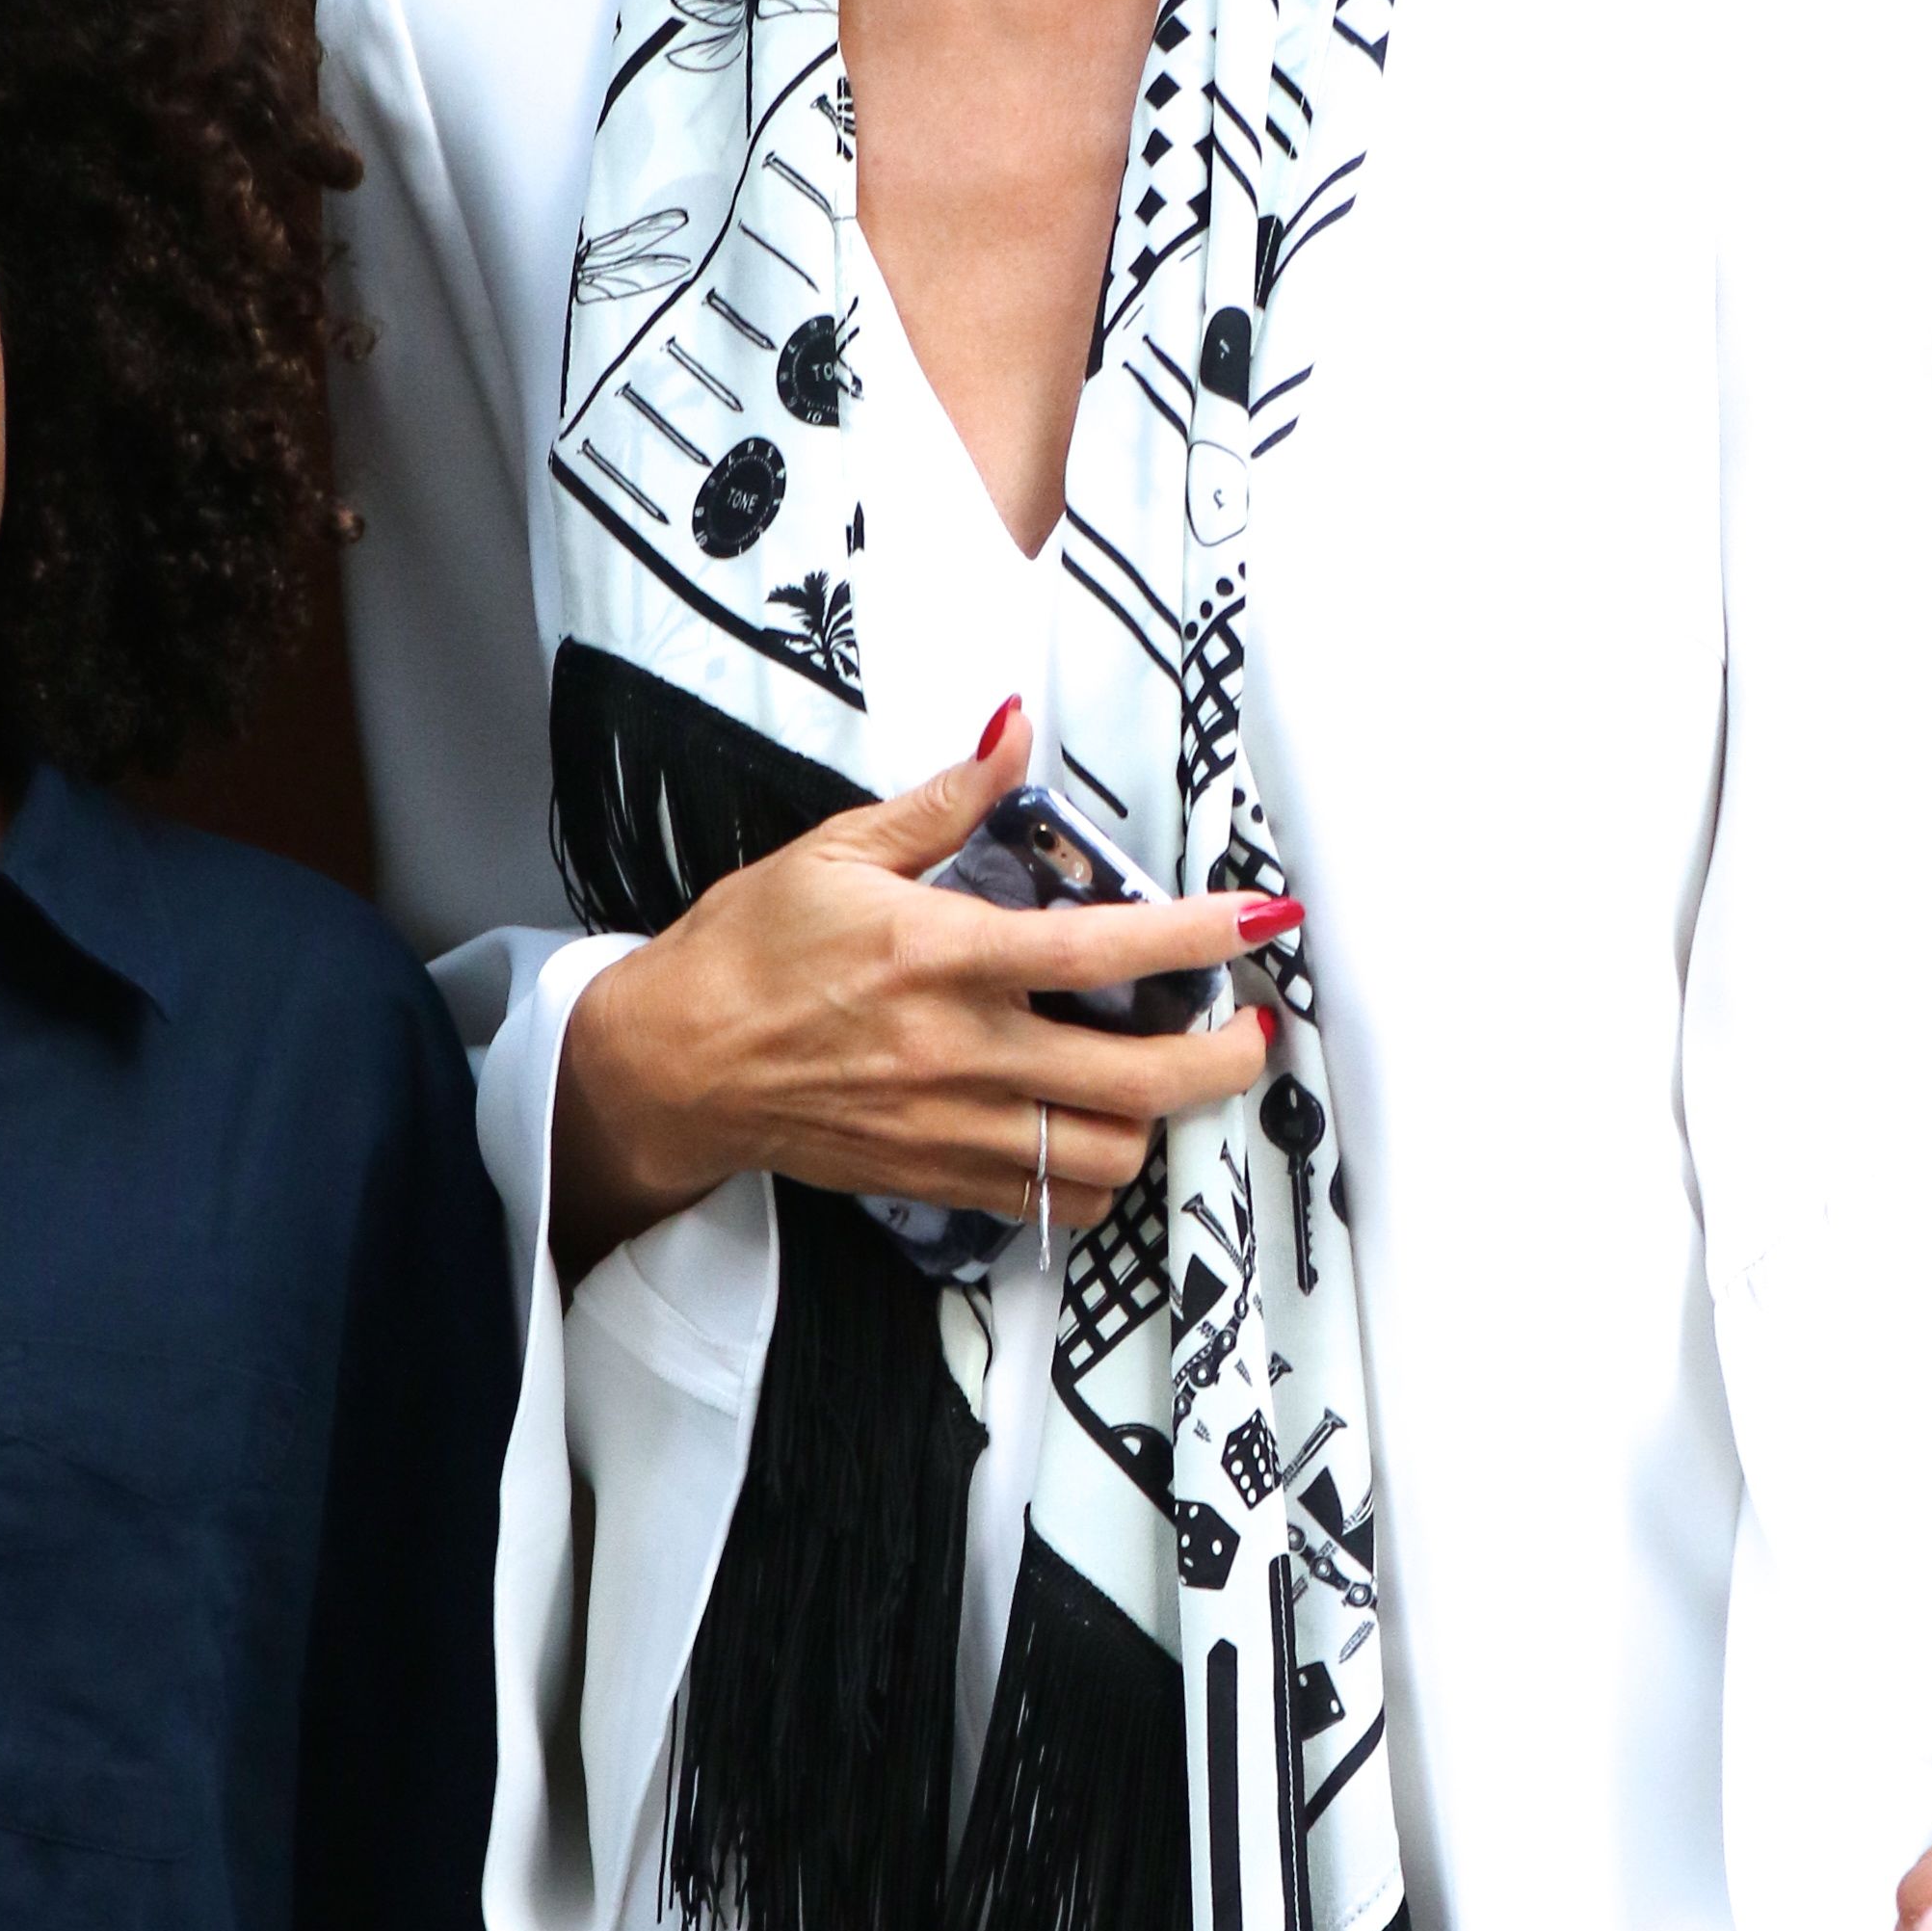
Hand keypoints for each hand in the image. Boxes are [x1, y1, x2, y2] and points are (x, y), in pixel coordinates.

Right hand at [551, 702, 1277, 1274]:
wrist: (673, 1066)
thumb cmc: (748, 951)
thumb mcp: (836, 851)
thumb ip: (945, 801)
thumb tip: (1015, 729)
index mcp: (940, 956)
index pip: (1101, 947)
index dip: (1196, 935)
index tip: (1259, 918)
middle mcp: (959, 1052)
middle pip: (1138, 1080)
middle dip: (1223, 1060)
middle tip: (1250, 1030)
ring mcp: (952, 1128)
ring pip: (1108, 1156)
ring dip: (1160, 1121)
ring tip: (1169, 1078)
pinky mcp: (937, 1178)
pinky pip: (1054, 1201)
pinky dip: (1097, 1176)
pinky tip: (1097, 1130)